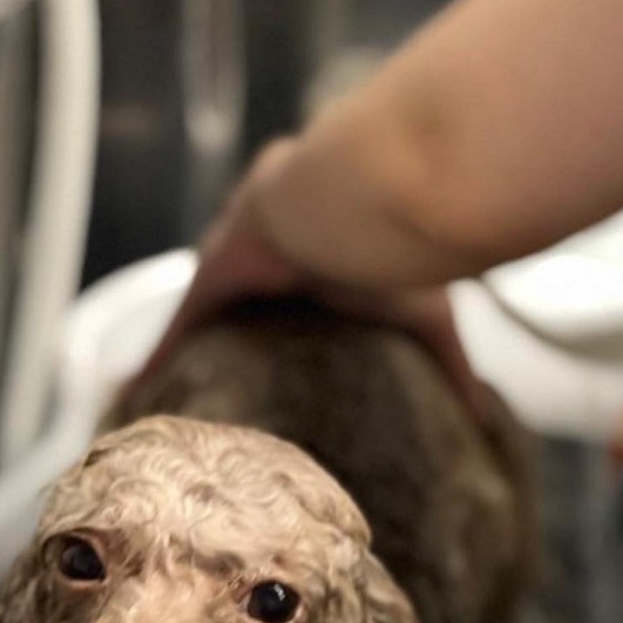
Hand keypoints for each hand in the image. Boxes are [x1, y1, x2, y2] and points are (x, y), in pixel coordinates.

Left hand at [140, 141, 486, 416]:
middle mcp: (276, 258)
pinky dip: (163, 354)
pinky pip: (184, 322)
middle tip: (221, 386)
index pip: (300, 298)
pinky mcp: (216, 274)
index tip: (286, 361)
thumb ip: (453, 367)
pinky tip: (137, 387)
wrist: (358, 203)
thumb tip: (485, 420)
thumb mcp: (431, 318)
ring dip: (193, 349)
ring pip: (209, 315)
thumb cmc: (399, 254)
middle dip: (233, 335)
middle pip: (246, 303)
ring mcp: (241, 262)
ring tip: (166, 396)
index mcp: (326, 260)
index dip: (290, 325)